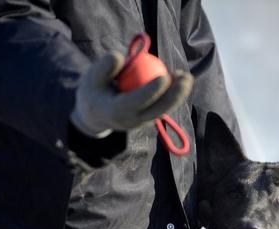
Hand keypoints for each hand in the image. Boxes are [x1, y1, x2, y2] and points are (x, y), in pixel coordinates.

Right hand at [70, 51, 193, 137]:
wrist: (94, 115)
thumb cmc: (94, 91)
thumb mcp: (91, 77)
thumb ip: (104, 66)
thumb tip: (121, 56)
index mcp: (116, 111)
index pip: (136, 102)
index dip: (151, 91)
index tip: (164, 76)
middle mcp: (132, 120)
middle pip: (157, 110)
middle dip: (174, 95)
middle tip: (185, 77)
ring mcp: (142, 122)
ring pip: (164, 110)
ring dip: (178, 94)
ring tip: (186, 76)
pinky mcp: (148, 119)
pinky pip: (163, 107)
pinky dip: (173, 94)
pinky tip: (180, 79)